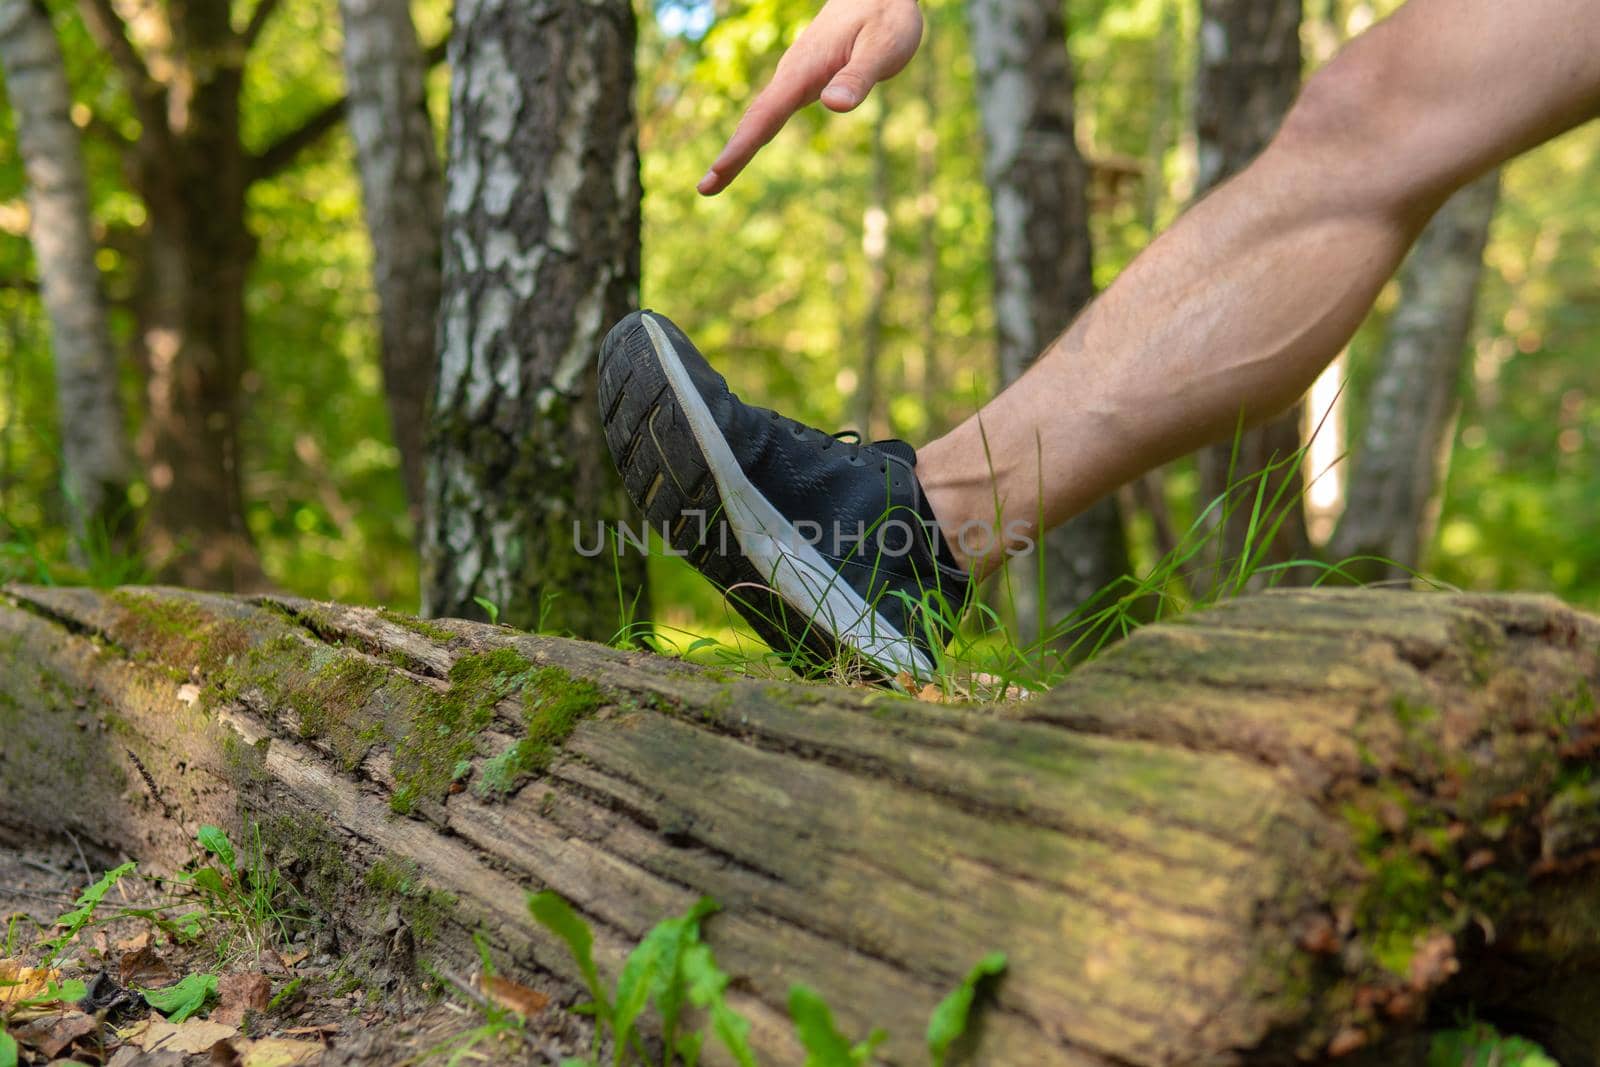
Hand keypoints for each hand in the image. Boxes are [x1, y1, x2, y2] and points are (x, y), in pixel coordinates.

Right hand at [697, 0, 922, 195]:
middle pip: (755, 120)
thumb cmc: (885, 17)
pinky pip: (771, 111)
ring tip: (715, 180)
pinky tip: (745, 150)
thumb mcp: (882, 47)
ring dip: (738, 148)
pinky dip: (753, 134)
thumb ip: (858, 77)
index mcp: (805, 69)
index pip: (767, 114)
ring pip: (760, 116)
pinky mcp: (802, 80)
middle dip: (731, 154)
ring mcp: (794, 78)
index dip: (742, 146)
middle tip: (705, 189)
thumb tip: (833, 106)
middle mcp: (791, 75)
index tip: (717, 171)